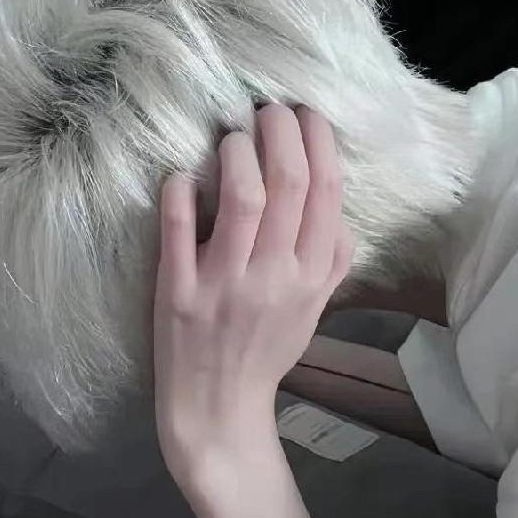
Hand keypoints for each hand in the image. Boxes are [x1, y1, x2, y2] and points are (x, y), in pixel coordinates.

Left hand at [152, 103, 353, 491]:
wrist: (220, 408)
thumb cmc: (267, 352)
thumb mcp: (313, 310)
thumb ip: (332, 262)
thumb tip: (339, 210)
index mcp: (310, 278)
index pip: (326, 194)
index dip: (319, 142)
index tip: (306, 114)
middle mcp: (274, 276)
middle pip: (288, 183)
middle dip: (281, 130)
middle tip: (268, 109)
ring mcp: (224, 285)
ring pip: (241, 197)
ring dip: (236, 151)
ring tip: (232, 136)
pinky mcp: (178, 294)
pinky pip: (179, 231)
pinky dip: (181, 192)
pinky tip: (183, 176)